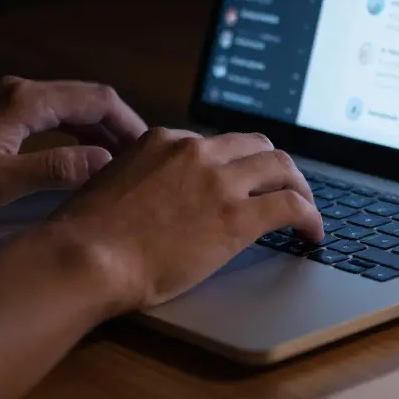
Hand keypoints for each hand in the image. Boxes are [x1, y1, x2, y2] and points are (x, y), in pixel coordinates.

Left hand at [0, 76, 147, 220]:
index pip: (97, 99)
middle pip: (87, 97)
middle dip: (119, 125)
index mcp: (25, 100)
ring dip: (97, 129)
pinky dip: (74, 130)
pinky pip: (51, 113)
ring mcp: (7, 98)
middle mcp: (20, 89)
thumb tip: (107, 162)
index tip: (149, 153)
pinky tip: (81, 156)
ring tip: (119, 162)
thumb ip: (56, 170)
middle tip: (142, 160)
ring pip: (69, 105)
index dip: (129, 124)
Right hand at [49, 128, 323, 311]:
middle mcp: (196, 151)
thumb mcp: (110, 184)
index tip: (238, 181)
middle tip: (283, 187)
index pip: (213, 144)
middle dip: (273, 167)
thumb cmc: (86, 235)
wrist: (86, 257)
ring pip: (282, 167)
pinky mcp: (238, 216)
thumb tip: (151, 198)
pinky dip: (311, 216)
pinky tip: (313, 234)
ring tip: (306, 208)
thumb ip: (139, 179)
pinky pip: (292, 206)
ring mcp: (219, 181)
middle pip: (255, 146)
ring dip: (299, 186)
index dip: (231, 165)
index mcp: (163, 141)